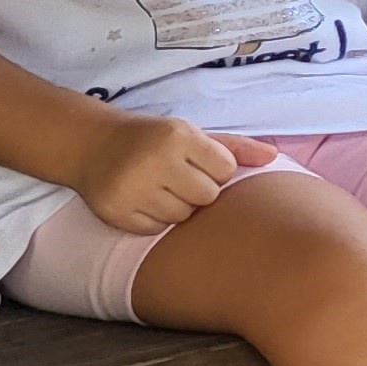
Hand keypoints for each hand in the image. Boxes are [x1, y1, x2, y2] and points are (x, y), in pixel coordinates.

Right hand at [73, 114, 277, 235]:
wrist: (93, 144)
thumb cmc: (155, 140)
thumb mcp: (193, 135)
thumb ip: (235, 147)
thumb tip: (274, 157)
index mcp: (177, 136)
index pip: (225, 170)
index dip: (217, 171)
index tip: (198, 164)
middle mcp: (153, 160)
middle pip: (206, 197)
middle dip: (199, 191)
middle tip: (179, 178)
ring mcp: (131, 188)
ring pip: (182, 216)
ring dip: (177, 206)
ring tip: (161, 188)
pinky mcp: (114, 211)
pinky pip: (155, 230)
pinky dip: (154, 220)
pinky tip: (144, 201)